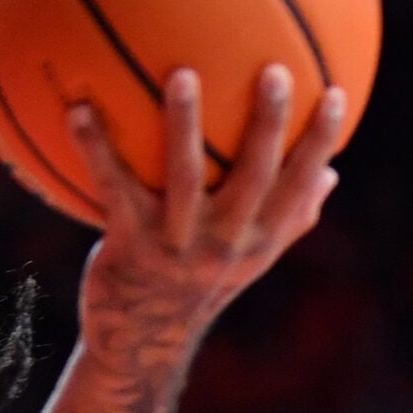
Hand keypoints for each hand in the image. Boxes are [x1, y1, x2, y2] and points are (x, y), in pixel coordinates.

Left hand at [69, 64, 345, 356]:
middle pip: (253, 175)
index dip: (319, 141)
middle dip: (267, 123)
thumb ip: (290, 217)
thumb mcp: (250, 259)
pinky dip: (95, 147)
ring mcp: (176, 243)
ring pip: (185, 176)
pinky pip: (112, 185)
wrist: (141, 342)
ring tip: (182, 74)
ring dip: (184, 123)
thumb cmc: (198, 286)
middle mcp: (224, 241)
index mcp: (259, 239)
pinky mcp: (128, 243)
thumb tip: (332, 173)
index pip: (300, 184)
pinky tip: (79, 109)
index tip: (333, 92)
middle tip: (272, 70)